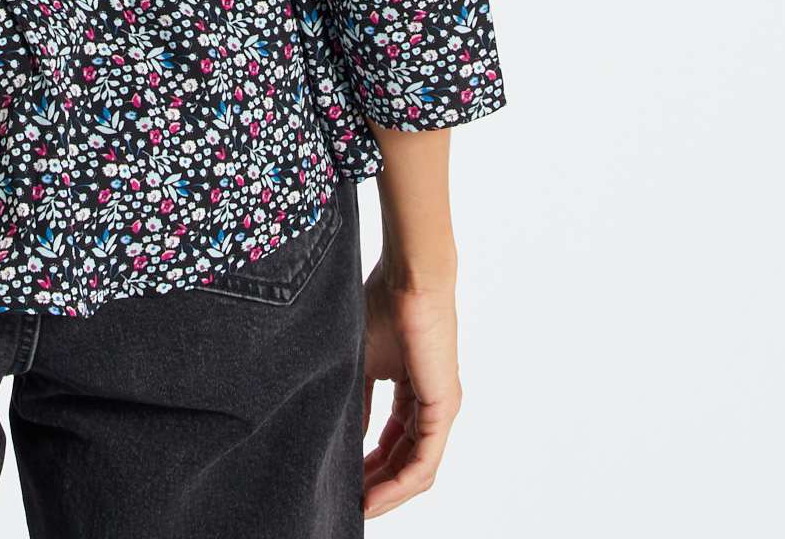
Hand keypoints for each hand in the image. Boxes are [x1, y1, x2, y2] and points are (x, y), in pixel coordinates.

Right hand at [360, 263, 462, 516]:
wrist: (407, 276)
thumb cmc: (382, 303)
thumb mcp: (361, 360)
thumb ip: (357, 400)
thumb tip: (348, 435)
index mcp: (412, 390)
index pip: (392, 441)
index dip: (368, 465)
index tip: (341, 480)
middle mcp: (431, 404)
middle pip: (404, 460)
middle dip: (375, 486)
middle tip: (346, 503)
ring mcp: (440, 408)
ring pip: (416, 468)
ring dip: (387, 493)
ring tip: (358, 508)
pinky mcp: (443, 407)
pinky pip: (423, 461)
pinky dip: (398, 483)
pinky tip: (373, 496)